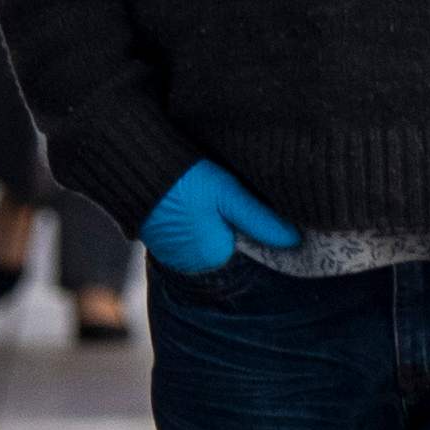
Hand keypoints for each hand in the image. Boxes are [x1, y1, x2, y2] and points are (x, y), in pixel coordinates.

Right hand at [140, 160, 297, 275]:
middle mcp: (194, 262)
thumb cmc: (184, 180)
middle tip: (232, 195)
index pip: (249, 244)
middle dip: (235, 222)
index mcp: (214, 256)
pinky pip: (192, 232)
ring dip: (216, 220)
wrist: (134, 167)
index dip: (255, 223)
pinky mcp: (163, 239)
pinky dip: (198, 219)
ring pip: (211, 236)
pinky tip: (197, 200)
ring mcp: (176, 253)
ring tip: (213, 195)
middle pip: (229, 242)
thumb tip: (295, 240)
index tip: (255, 203)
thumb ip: (261, 220)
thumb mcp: (228, 196)